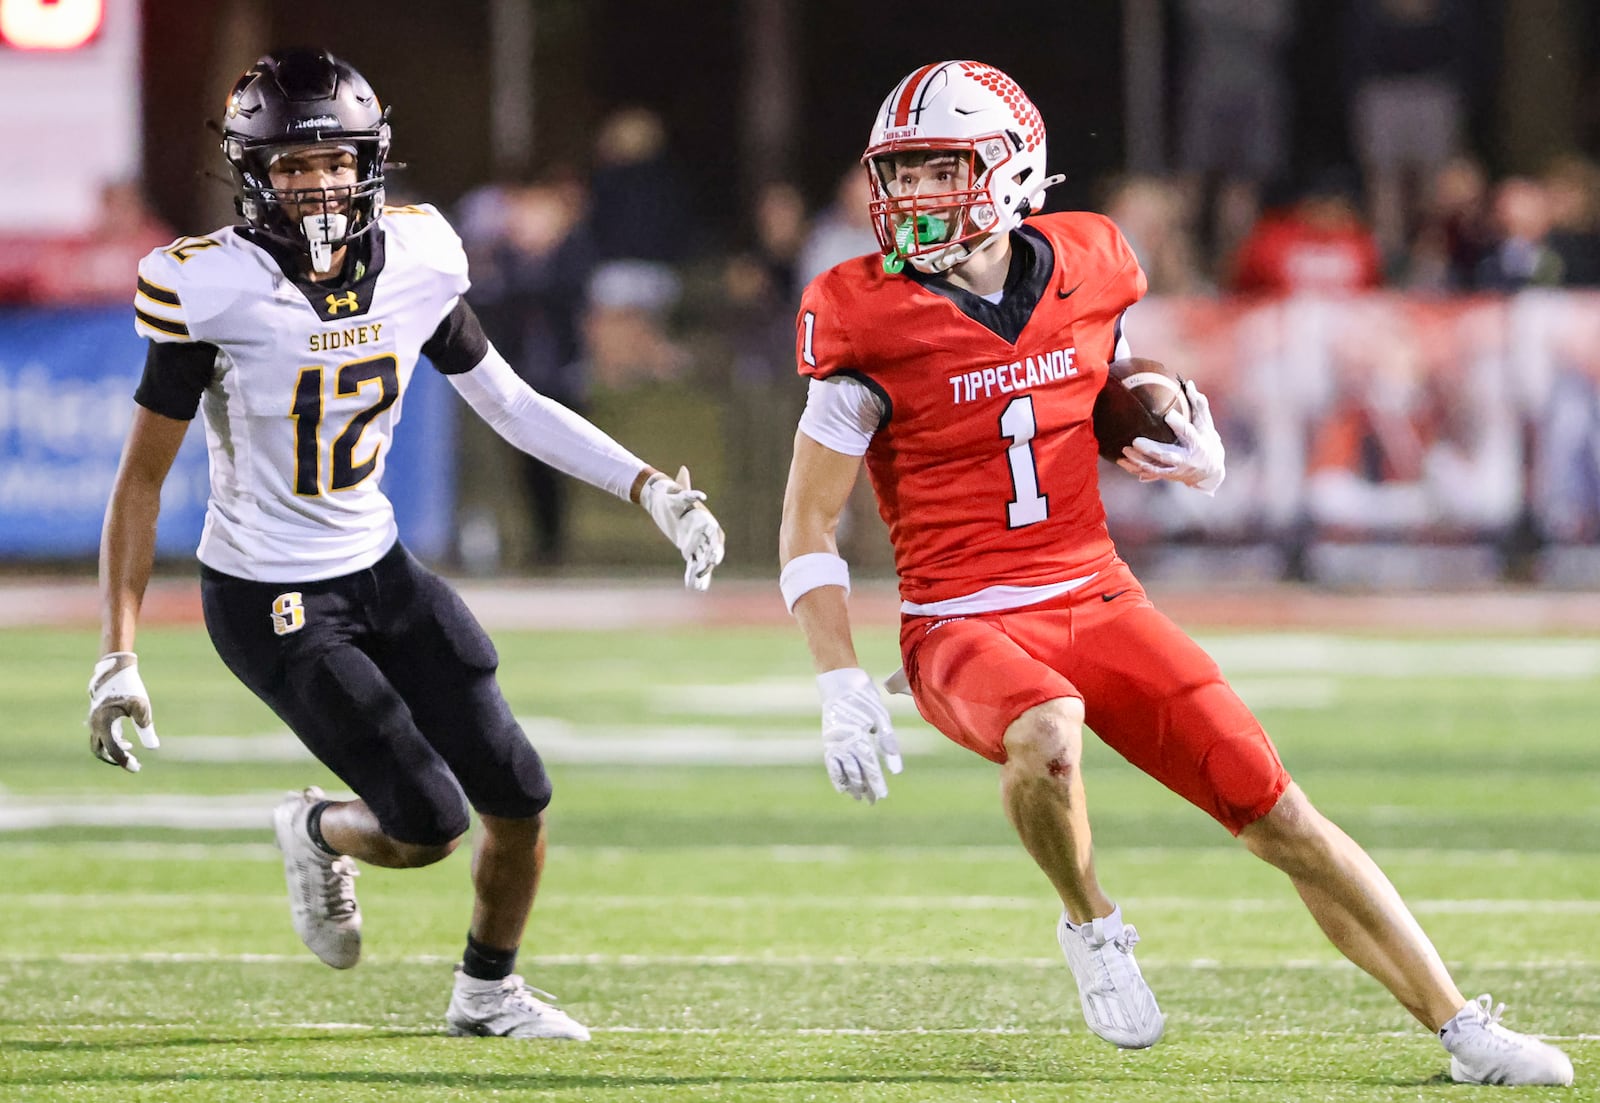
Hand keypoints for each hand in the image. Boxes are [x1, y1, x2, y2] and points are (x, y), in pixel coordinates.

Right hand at [87, 652, 158, 772]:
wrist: (115, 670)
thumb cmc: (129, 687)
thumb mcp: (141, 707)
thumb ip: (146, 728)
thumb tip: (153, 747)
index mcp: (104, 723)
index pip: (113, 750)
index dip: (125, 761)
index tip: (137, 768)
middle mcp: (95, 724)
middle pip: (100, 751)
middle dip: (115, 759)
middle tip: (133, 764)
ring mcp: (94, 721)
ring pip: (99, 744)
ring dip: (113, 751)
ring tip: (132, 754)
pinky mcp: (98, 716)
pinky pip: (102, 735)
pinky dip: (112, 742)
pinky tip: (128, 742)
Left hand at [640, 466, 726, 590]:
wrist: (662, 502)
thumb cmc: (671, 497)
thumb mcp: (676, 494)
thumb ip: (683, 486)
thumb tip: (683, 470)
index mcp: (707, 521)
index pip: (715, 537)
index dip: (715, 547)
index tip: (714, 556)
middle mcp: (705, 533)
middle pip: (710, 550)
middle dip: (709, 560)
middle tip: (707, 567)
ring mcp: (697, 543)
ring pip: (702, 559)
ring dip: (702, 571)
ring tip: (698, 581)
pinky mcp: (688, 550)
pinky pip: (693, 564)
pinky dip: (693, 575)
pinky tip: (693, 586)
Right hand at [817, 667, 901, 802]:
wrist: (840, 684)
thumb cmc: (865, 699)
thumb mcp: (881, 718)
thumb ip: (888, 743)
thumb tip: (896, 771)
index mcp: (859, 737)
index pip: (869, 767)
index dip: (876, 783)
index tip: (883, 796)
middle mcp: (844, 744)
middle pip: (855, 773)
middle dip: (865, 788)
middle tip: (873, 801)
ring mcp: (833, 743)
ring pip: (842, 771)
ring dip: (851, 786)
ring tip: (858, 798)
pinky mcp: (827, 741)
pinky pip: (831, 765)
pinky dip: (836, 777)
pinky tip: (842, 787)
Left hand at [1117, 380, 1224, 493]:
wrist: (1209, 472)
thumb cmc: (1206, 441)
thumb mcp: (1206, 424)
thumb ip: (1198, 405)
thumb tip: (1189, 383)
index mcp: (1196, 444)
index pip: (1188, 434)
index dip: (1179, 425)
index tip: (1169, 415)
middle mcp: (1184, 459)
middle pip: (1167, 456)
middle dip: (1151, 450)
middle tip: (1135, 441)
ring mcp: (1174, 470)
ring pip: (1155, 468)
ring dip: (1138, 460)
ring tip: (1124, 450)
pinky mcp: (1166, 475)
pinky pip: (1148, 473)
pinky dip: (1134, 469)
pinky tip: (1120, 461)